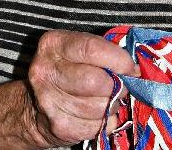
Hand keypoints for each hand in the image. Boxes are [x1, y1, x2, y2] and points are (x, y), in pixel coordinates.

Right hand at [26, 30, 137, 146]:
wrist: (36, 102)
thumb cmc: (70, 68)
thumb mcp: (81, 50)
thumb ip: (105, 52)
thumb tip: (135, 70)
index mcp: (54, 44)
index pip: (92, 49)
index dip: (118, 59)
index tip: (131, 68)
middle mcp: (46, 71)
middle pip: (95, 81)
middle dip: (117, 85)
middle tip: (122, 85)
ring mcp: (49, 101)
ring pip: (99, 106)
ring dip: (112, 104)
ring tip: (109, 98)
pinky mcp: (58, 126)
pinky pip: (97, 126)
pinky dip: (106, 120)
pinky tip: (98, 112)